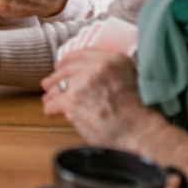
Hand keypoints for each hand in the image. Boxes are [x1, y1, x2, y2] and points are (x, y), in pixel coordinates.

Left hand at [40, 49, 159, 148]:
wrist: (140, 134)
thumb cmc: (138, 113)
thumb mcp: (129, 78)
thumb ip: (108, 70)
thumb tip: (85, 71)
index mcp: (113, 59)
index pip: (82, 54)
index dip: (68, 60)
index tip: (60, 64)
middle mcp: (97, 67)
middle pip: (66, 69)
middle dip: (55, 78)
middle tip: (48, 83)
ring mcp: (82, 83)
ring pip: (58, 86)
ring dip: (52, 94)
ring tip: (48, 99)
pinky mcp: (72, 101)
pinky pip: (54, 102)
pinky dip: (50, 108)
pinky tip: (50, 111)